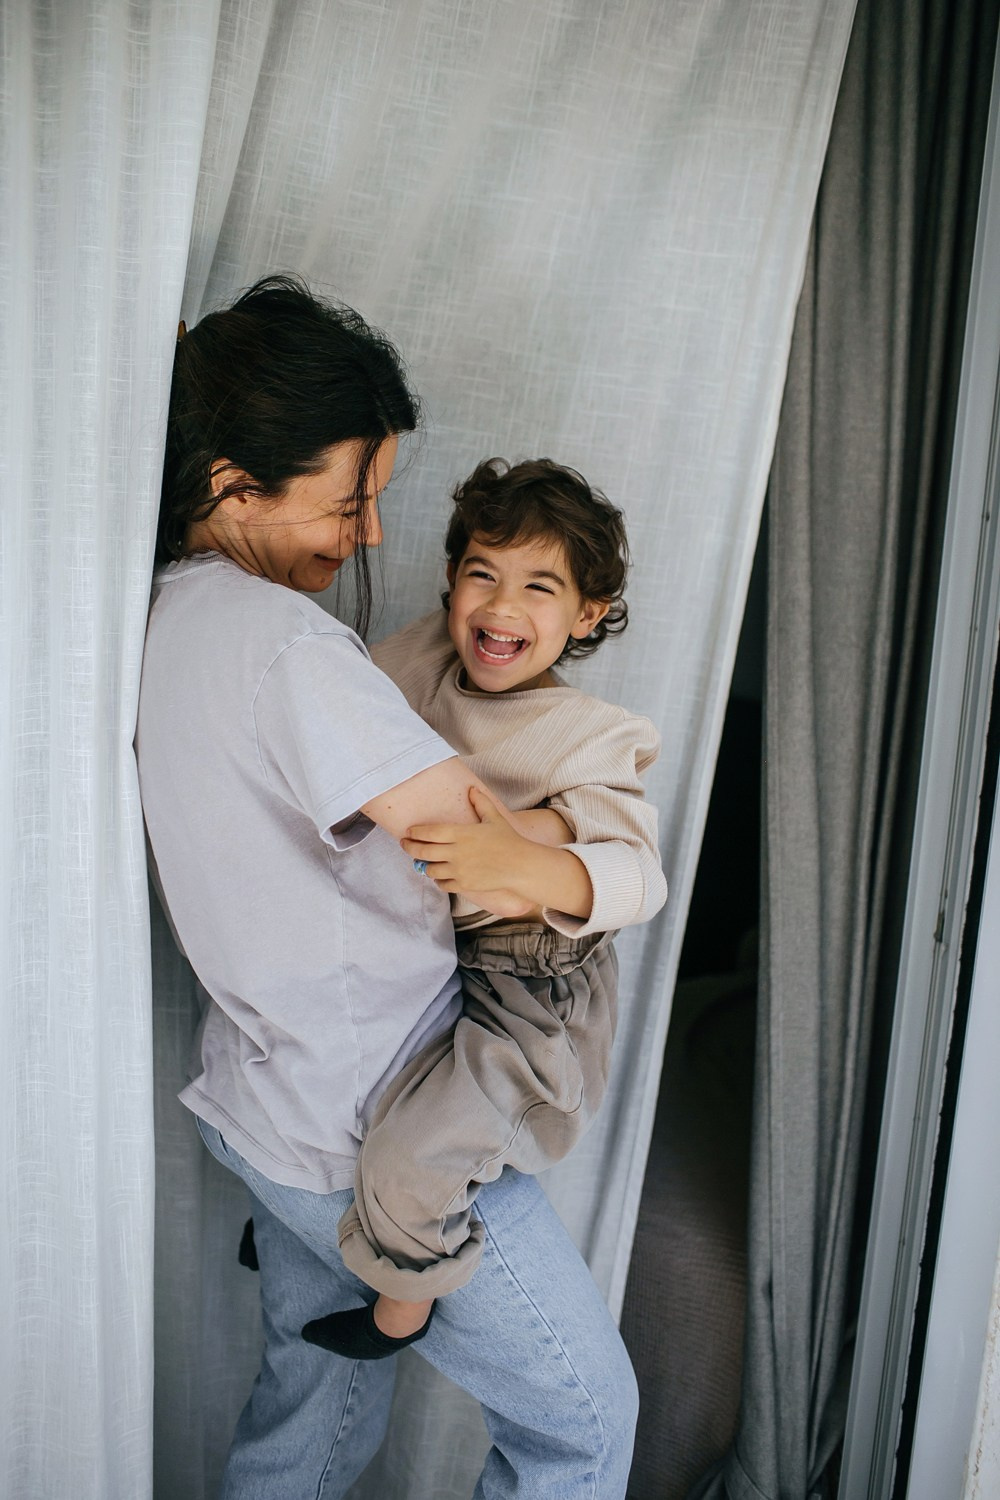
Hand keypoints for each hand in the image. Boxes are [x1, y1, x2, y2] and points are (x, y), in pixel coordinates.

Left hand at [404, 787, 593, 919]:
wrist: (520, 865)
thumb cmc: (508, 839)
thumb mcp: (494, 817)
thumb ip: (480, 803)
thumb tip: (472, 789)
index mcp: (460, 833)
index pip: (428, 832)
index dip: (415, 832)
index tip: (408, 831)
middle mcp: (456, 852)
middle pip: (422, 852)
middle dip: (410, 847)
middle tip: (405, 844)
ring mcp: (459, 870)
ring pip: (430, 870)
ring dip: (424, 865)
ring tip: (422, 861)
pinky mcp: (464, 884)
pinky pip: (442, 884)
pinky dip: (438, 880)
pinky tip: (439, 875)